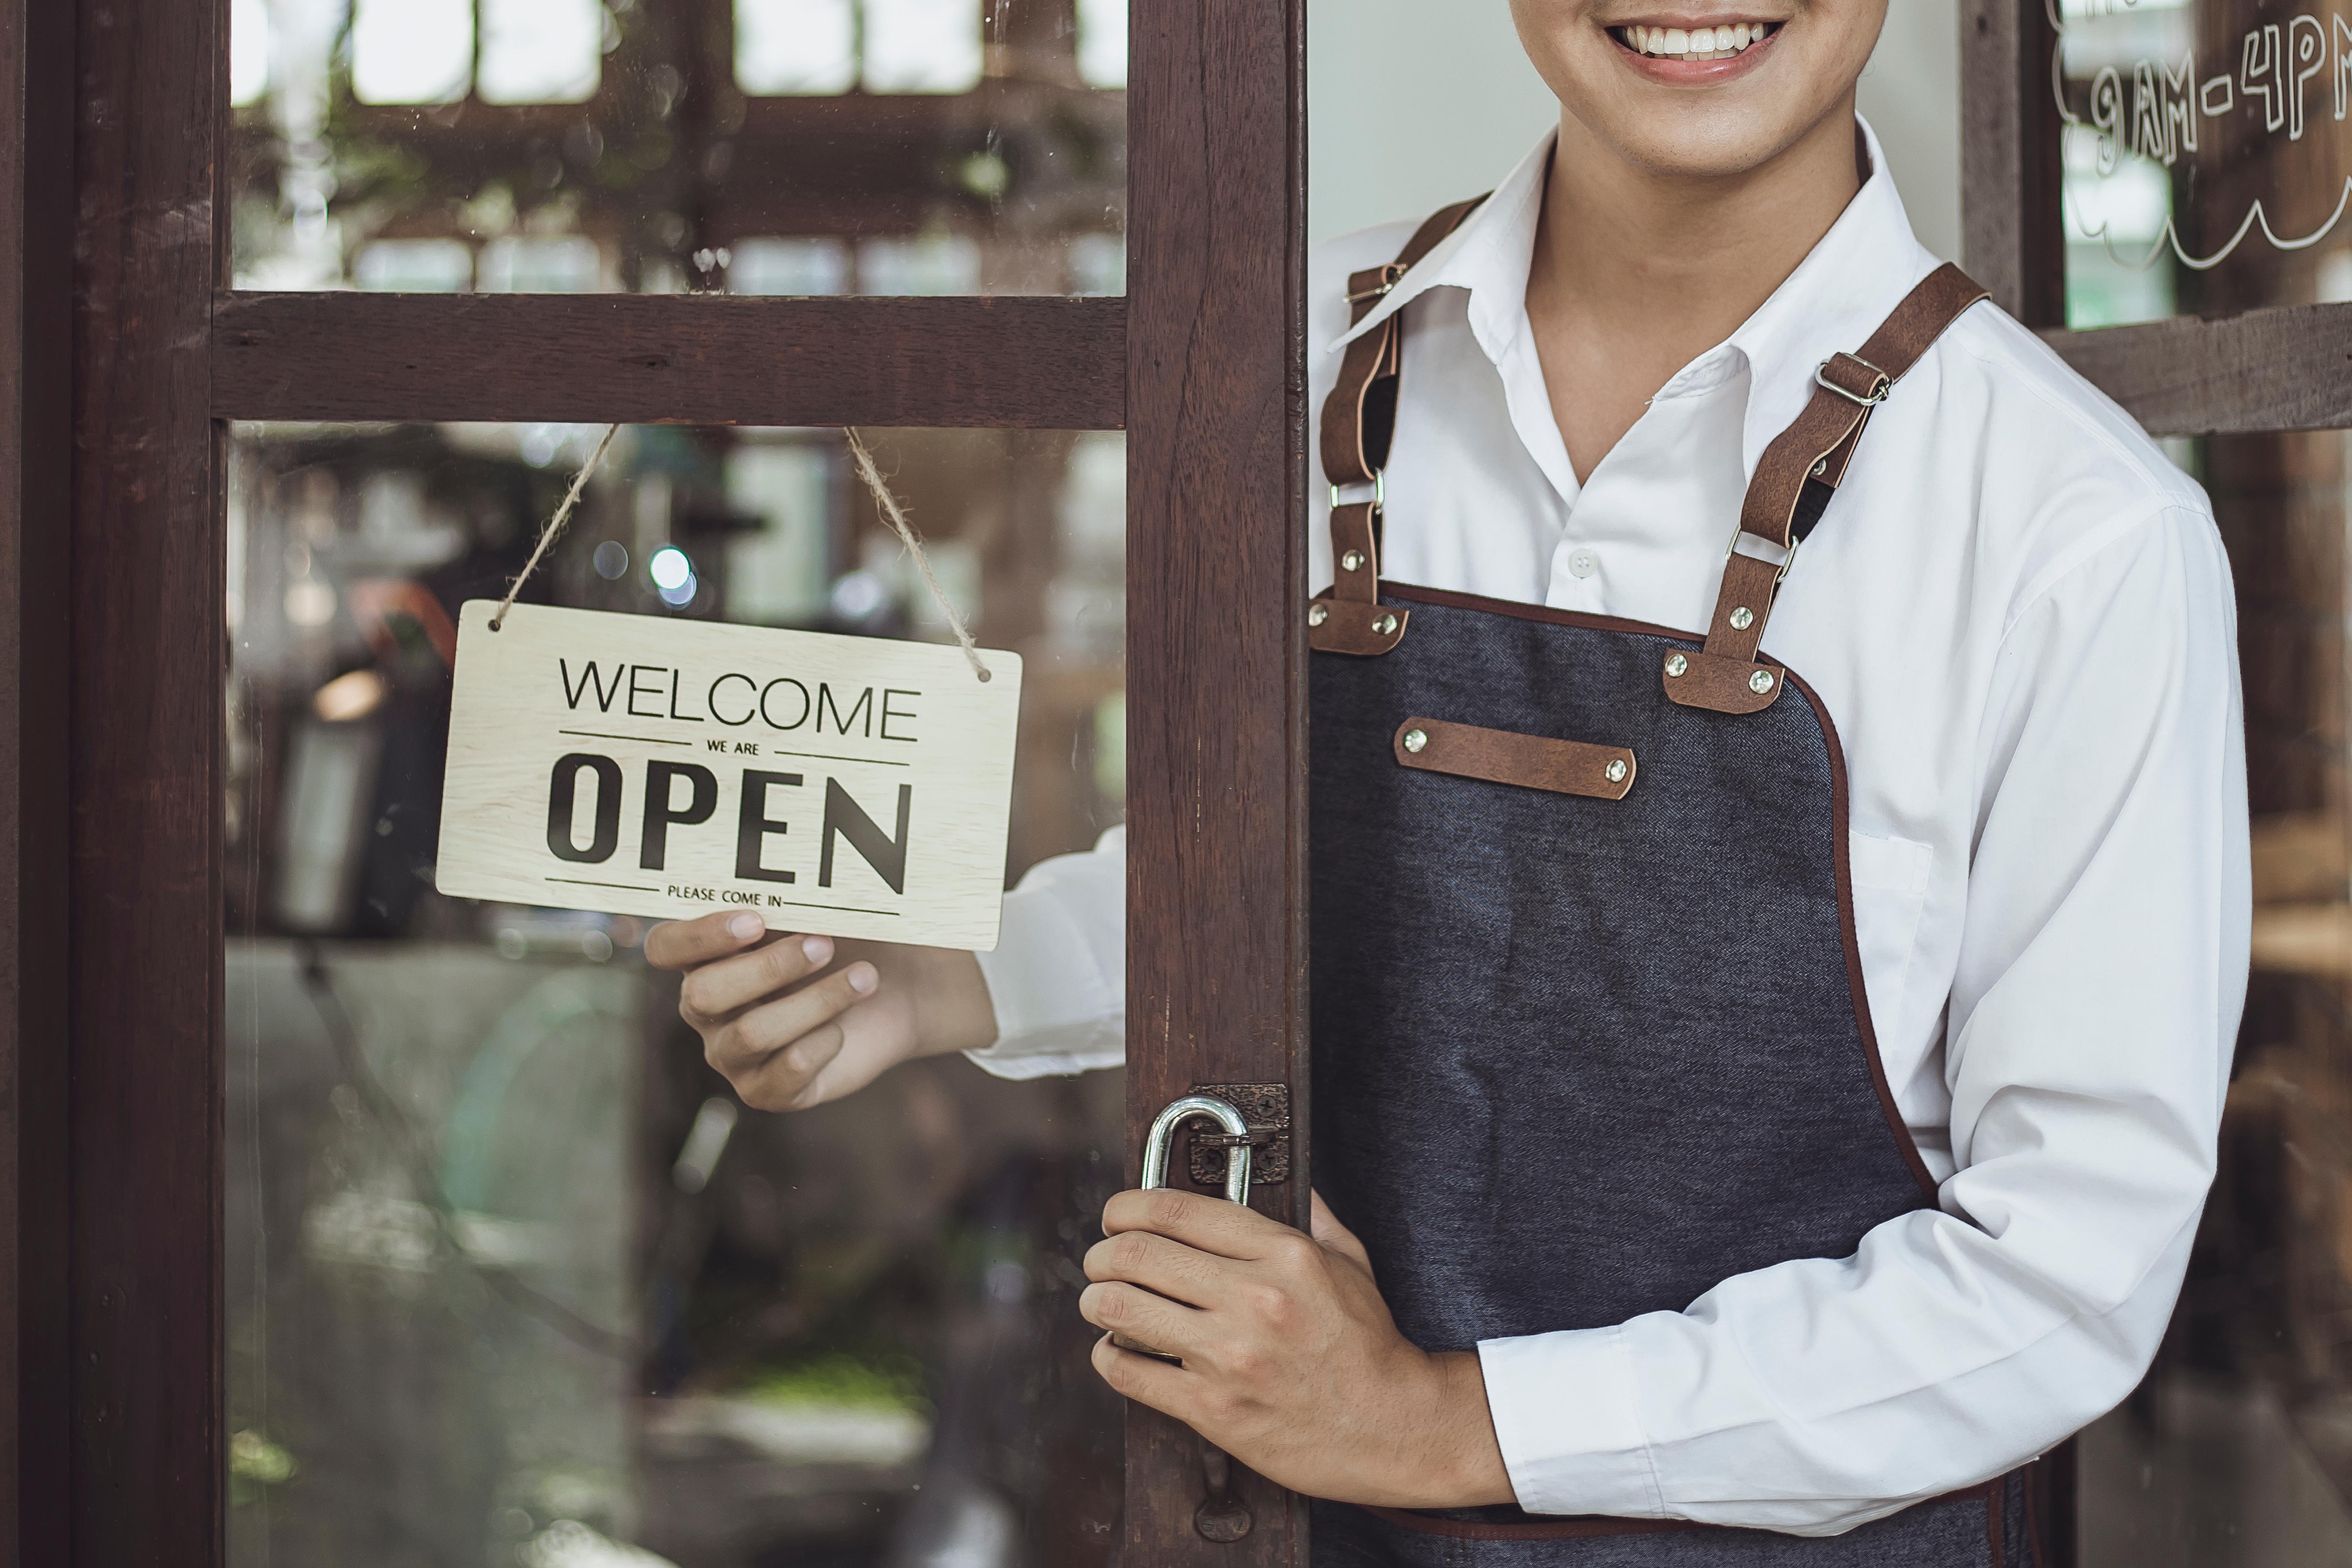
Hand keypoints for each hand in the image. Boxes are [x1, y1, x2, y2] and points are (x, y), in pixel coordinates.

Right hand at [646, 910, 997, 1110]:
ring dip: (815, 1000)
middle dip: (768, 967)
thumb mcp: (818, 913)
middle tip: (824, 945)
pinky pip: (786, 1072)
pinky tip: (845, 1027)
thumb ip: (789, 899)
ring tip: (864, 977)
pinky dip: (822, 1043)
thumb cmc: (846, 940)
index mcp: (704, 958)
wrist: (896, 990)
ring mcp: (733, 1055)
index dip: (699, 936)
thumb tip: (794, 880)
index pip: (665, 948)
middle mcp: (707, 1010)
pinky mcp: (769, 1090)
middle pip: (703, 995)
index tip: (756, 919)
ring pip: (752, 1034)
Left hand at [1079, 1188, 1513, 1508]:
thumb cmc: (1368, 1343)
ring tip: (1102, 1301)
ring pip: (1120, 1309)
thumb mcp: (1350, 1261)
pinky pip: (1129, 1373)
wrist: (1393, 1427)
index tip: (1117, 1215)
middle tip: (1101, 1260)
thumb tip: (1283, 1176)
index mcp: (1282, 1254)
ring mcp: (1229, 1356)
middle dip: (1102, 1253)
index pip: (1174, 1210)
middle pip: (1135, 1254)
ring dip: (1098, 1301)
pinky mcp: (1213, 1410)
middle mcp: (1252, 1298)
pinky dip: (1109, 1356)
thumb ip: (1310, 1214)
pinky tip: (1117, 1350)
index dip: (1127, 1207)